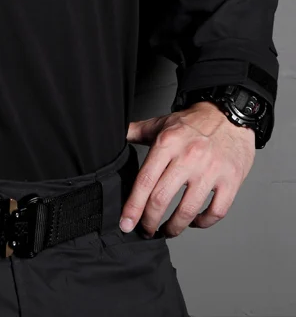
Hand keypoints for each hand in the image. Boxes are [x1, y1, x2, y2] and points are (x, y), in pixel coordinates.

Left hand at [120, 102, 255, 238]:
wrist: (229, 114)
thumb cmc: (193, 122)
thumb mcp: (161, 123)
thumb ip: (137, 132)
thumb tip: (114, 136)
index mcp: (167, 143)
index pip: (144, 181)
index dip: (133, 206)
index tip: (126, 223)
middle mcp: (188, 157)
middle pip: (161, 198)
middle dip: (150, 221)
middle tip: (146, 230)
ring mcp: (211, 170)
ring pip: (188, 210)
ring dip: (175, 227)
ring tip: (168, 230)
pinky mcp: (231, 180)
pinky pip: (216, 211)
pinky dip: (203, 223)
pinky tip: (195, 222)